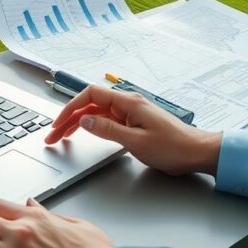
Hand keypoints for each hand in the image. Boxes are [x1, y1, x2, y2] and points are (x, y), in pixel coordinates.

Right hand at [44, 85, 220, 175]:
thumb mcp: (136, 142)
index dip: (70, 107)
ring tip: (61, 137)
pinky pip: (107, 120)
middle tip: (52, 135)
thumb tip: (85, 120)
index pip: (90, 95)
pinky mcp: (134, 122)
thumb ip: (108, 130)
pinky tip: (83, 134)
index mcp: (128, 103)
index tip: (58, 123)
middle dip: (68, 118)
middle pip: (90, 104)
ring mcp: (130, 112)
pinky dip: (91, 126)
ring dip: (78, 123)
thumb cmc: (172, 147)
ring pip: (96, 113)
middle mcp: (128, 104)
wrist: (195, 152)